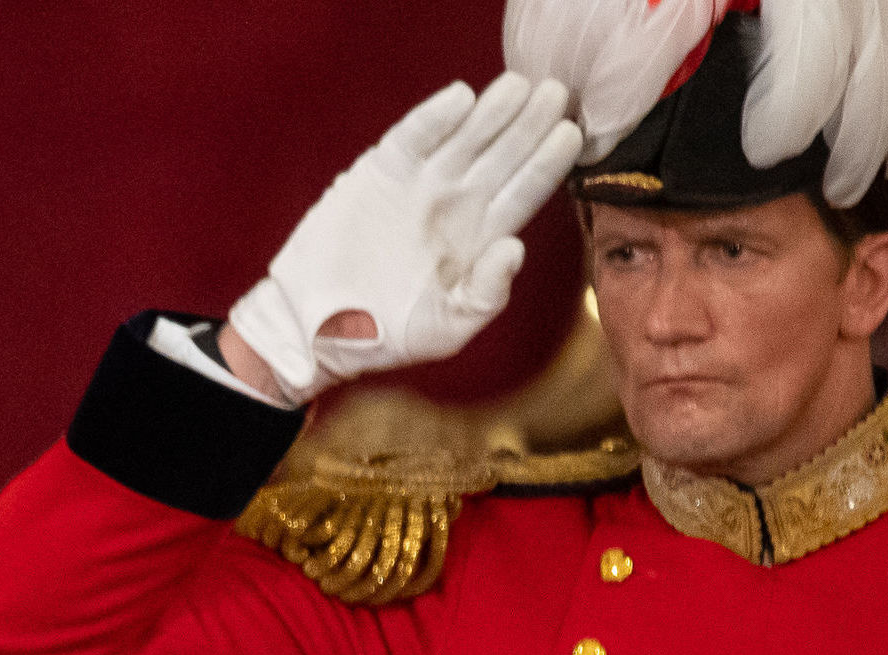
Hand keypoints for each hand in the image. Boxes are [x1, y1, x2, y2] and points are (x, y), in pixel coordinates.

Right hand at [225, 73, 583, 404]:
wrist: (315, 328)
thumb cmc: (384, 336)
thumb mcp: (447, 329)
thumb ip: (486, 295)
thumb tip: (514, 248)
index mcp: (481, 236)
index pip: (525, 190)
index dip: (548, 163)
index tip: (571, 135)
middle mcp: (457, 203)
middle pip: (504, 154)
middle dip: (530, 124)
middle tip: (555, 93)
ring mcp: (420, 184)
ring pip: (466, 137)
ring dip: (492, 112)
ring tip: (518, 86)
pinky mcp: (380, 172)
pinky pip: (414, 136)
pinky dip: (435, 117)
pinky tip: (460, 100)